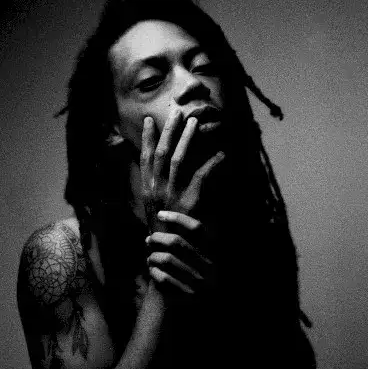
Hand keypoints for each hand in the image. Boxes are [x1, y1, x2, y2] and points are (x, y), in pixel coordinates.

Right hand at [140, 111, 224, 234]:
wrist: (169, 254)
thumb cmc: (164, 230)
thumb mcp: (155, 207)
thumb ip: (157, 188)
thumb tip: (163, 169)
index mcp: (147, 189)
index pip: (145, 158)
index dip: (148, 138)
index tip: (151, 120)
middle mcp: (156, 189)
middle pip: (161, 154)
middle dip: (169, 131)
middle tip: (177, 113)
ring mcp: (172, 195)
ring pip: (178, 160)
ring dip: (187, 140)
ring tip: (195, 123)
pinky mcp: (189, 203)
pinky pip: (201, 177)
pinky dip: (212, 164)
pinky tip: (221, 154)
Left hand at [146, 210, 216, 294]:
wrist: (202, 312)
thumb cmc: (194, 275)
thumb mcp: (198, 257)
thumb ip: (188, 240)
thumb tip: (164, 216)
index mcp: (214, 252)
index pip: (197, 228)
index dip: (177, 218)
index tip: (160, 214)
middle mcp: (210, 266)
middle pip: (176, 242)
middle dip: (157, 238)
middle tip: (148, 240)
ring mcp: (201, 282)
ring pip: (167, 259)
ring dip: (153, 257)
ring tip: (150, 258)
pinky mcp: (189, 297)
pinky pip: (164, 278)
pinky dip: (154, 273)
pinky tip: (153, 272)